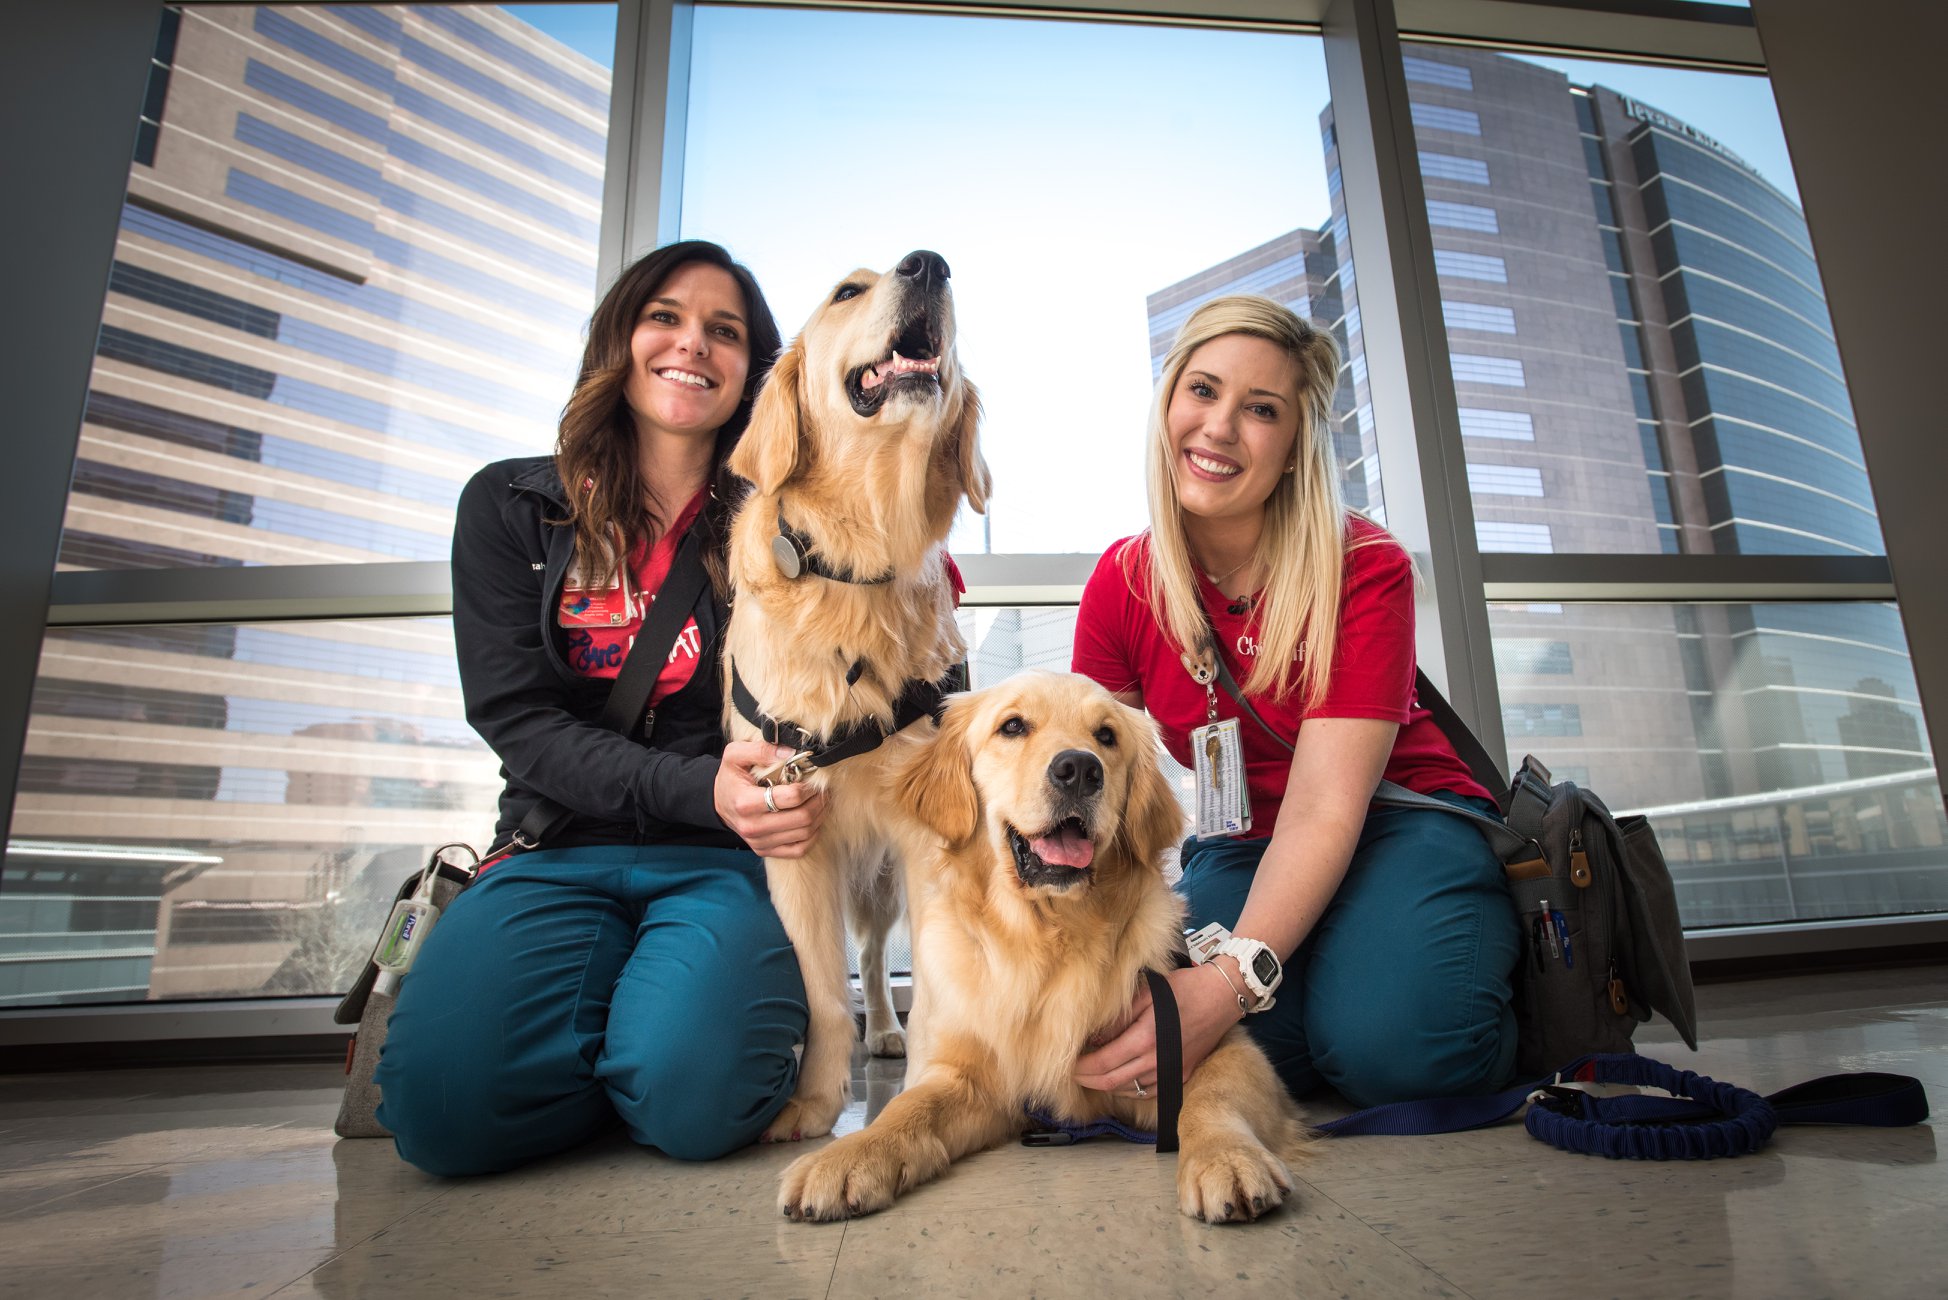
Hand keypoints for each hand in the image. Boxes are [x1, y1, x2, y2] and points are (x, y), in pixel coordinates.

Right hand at [716, 740, 827, 857]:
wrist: (720, 802)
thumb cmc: (731, 777)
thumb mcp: (736, 755)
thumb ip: (761, 750)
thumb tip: (791, 753)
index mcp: (746, 803)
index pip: (791, 797)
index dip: (808, 786)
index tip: (812, 779)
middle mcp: (752, 827)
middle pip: (802, 818)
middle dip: (818, 801)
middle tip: (822, 790)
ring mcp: (759, 842)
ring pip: (805, 834)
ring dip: (819, 816)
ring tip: (819, 801)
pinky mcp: (765, 851)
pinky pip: (799, 850)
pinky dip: (812, 835)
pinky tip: (812, 820)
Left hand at [1073, 960, 1247, 1096]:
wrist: (1222, 997)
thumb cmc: (1184, 988)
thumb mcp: (1147, 993)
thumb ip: (1119, 1017)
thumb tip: (1093, 1036)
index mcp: (1146, 1038)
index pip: (1102, 1064)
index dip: (1081, 1067)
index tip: (1067, 1062)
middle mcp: (1158, 1061)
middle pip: (1111, 1082)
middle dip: (1087, 1080)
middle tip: (1073, 1071)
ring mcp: (1171, 1072)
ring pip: (1128, 1090)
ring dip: (1106, 1084)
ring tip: (1092, 1073)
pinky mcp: (1181, 1075)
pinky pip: (1148, 1091)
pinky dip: (1128, 1088)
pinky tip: (1119, 1078)